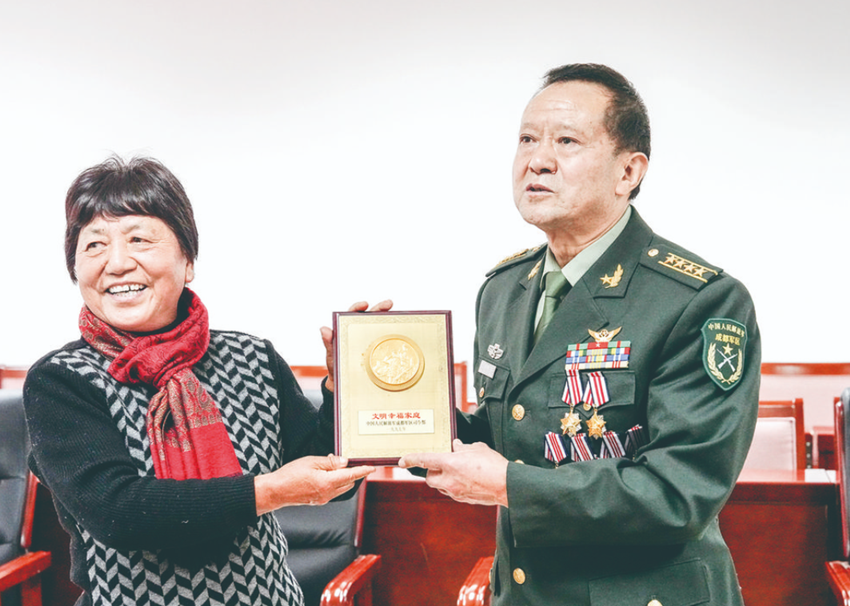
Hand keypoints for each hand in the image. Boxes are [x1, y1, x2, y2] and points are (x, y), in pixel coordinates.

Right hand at [254, 454, 374, 514]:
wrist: (275, 491)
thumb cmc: (289, 475)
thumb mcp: (311, 462)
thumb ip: (330, 462)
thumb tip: (344, 462)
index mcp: (328, 483)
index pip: (351, 476)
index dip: (363, 471)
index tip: (372, 467)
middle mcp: (328, 493)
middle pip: (348, 482)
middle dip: (350, 472)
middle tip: (342, 460)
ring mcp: (323, 499)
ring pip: (341, 487)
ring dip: (341, 477)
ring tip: (329, 465)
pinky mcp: (318, 501)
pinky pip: (332, 491)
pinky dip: (333, 482)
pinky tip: (323, 473)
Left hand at [321, 299, 392, 391]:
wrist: (342, 384)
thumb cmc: (335, 368)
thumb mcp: (331, 357)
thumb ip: (328, 344)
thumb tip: (324, 329)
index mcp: (346, 331)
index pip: (352, 314)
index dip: (358, 307)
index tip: (365, 304)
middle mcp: (359, 333)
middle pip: (370, 316)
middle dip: (380, 308)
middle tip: (389, 304)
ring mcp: (369, 341)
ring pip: (379, 327)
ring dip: (389, 319)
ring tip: (398, 316)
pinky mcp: (376, 350)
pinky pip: (384, 341)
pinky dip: (392, 336)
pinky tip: (400, 333)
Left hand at [398, 440, 508, 506]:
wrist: (507, 486)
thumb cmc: (494, 465)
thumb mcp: (478, 448)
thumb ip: (464, 447)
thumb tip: (457, 446)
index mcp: (450, 463)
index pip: (425, 460)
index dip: (411, 460)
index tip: (402, 461)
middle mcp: (449, 480)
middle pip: (430, 478)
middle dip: (432, 472)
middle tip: (441, 464)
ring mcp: (456, 492)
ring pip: (440, 487)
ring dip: (443, 480)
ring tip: (457, 471)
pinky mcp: (464, 499)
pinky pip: (453, 493)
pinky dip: (454, 486)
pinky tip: (466, 480)